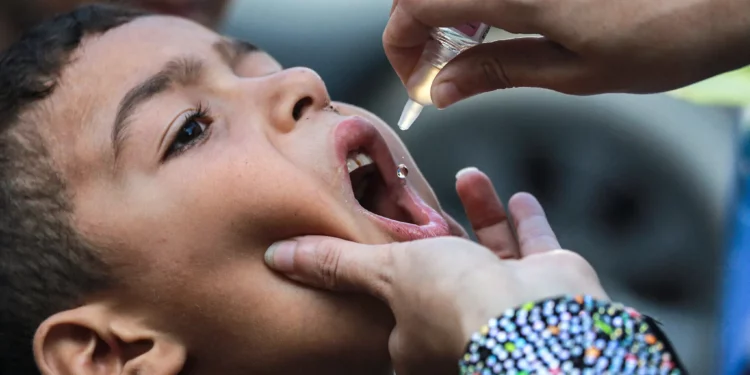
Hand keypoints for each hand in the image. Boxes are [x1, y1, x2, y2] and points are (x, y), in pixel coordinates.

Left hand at [264, 168, 606, 374]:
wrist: (534, 315)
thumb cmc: (453, 304)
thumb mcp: (383, 273)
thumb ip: (335, 263)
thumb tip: (279, 257)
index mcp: (416, 338)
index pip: (389, 305)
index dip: (383, 272)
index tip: (379, 238)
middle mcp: (460, 324)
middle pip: (443, 273)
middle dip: (434, 232)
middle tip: (421, 198)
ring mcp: (504, 303)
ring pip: (489, 252)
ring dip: (478, 212)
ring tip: (467, 175)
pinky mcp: (544, 284)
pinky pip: (534, 246)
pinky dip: (525, 221)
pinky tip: (516, 195)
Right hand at [385, 0, 749, 107]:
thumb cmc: (668, 32)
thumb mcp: (574, 71)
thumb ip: (497, 71)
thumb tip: (442, 88)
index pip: (414, 5)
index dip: (400, 45)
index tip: (416, 78)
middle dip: (417, 24)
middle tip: (439, 65)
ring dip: (448, 9)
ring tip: (473, 46)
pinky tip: (504, 17)